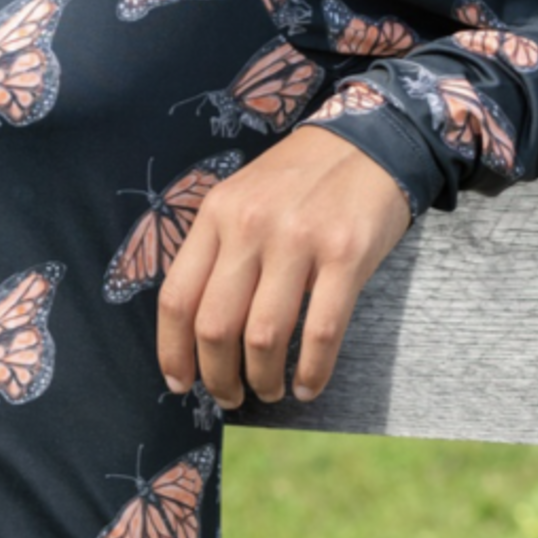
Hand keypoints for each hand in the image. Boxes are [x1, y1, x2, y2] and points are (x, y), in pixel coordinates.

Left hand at [157, 124, 411, 407]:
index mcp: (217, 213)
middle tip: (230, 396)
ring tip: (269, 390)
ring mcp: (298, 240)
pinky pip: (320, 332)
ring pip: (263, 336)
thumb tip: (197, 326)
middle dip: (218, 377)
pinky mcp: (345, 255)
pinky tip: (307, 385)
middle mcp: (250, 226)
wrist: (365, 141)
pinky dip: (311, 372)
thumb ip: (219, 248)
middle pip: (215, 325)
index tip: (179, 382)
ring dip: (262, 380)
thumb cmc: (297, 179)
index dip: (172, 350)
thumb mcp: (242, 197)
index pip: (177, 295)